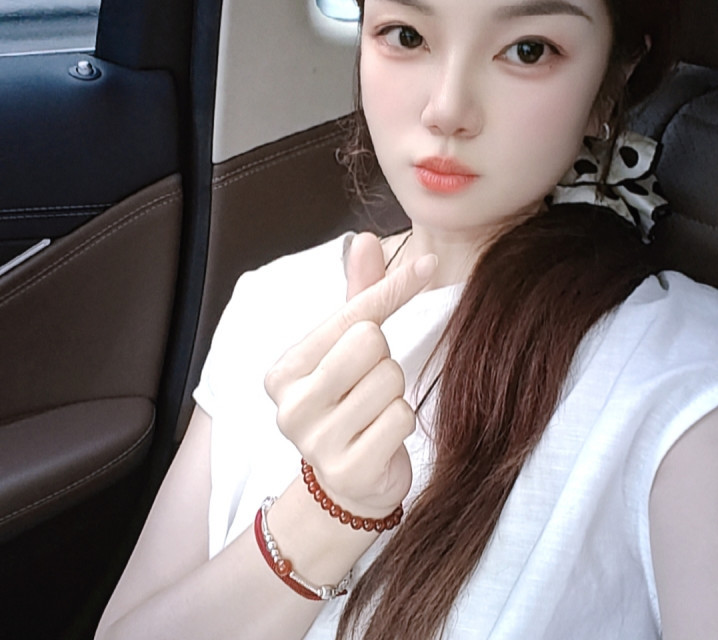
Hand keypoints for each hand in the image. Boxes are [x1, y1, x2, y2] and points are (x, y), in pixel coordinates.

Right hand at [264, 232, 436, 518]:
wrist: (347, 483)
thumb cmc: (349, 404)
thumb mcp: (347, 351)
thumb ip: (359, 297)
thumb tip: (365, 239)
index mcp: (285, 369)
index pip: (351, 315)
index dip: (392, 289)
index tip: (427, 265)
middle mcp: (291, 404)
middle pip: (371, 343)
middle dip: (383, 360)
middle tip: (368, 384)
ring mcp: (315, 441)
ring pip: (390, 379)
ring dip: (394, 392)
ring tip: (372, 411)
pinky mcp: (348, 468)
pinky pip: (401, 417)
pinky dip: (402, 422)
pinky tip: (381, 436)